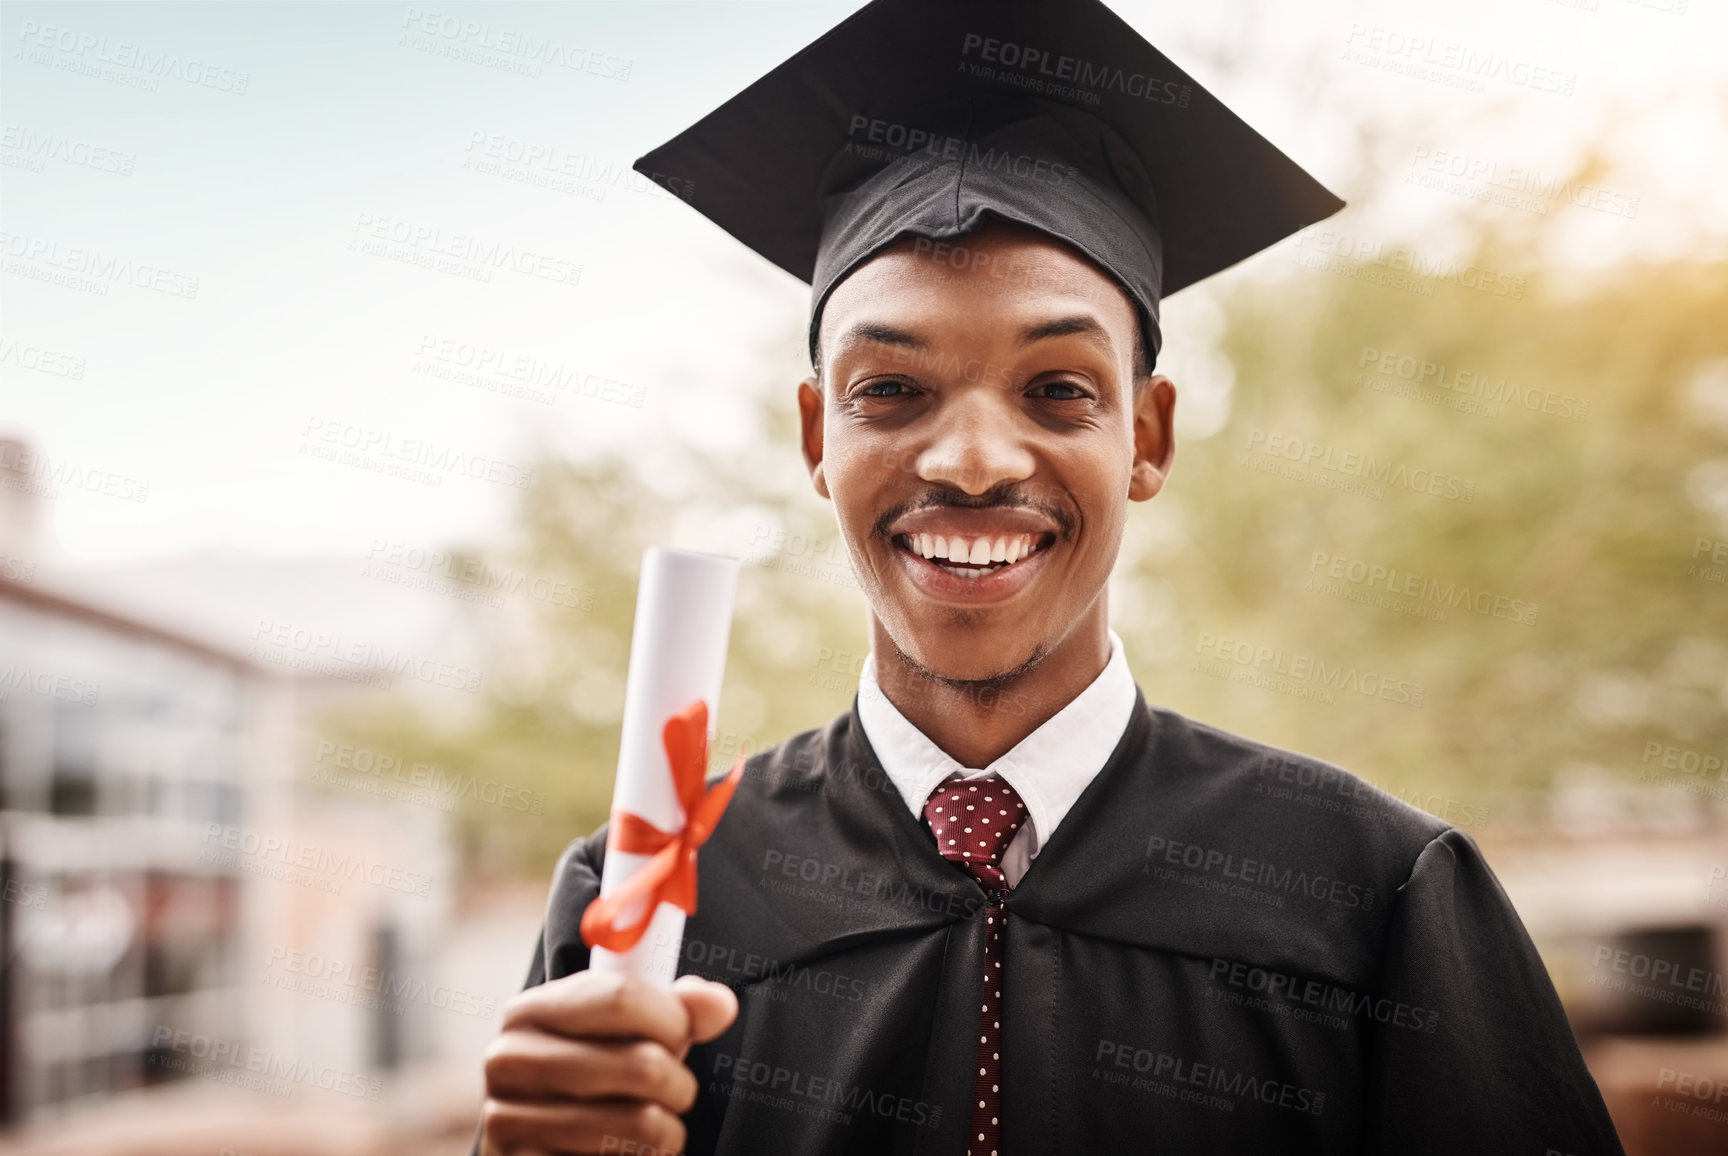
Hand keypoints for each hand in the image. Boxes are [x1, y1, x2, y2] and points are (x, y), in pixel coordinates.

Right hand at [480, 970, 738, 1154]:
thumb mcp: (623, 1037)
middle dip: (678, 1083)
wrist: (537, 1150)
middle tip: (673, 1092)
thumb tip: (718, 1004)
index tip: (682, 1036)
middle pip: (642, 1064)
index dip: (673, 1019)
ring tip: (650, 1130)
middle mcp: (508, 1060)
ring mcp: (508, 1121)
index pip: (622, 997)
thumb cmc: (588, 1085)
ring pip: (642, 1124)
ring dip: (666, 1133)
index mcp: (530, 1011)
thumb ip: (675, 1012)